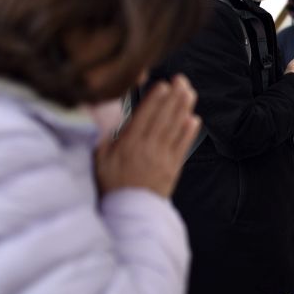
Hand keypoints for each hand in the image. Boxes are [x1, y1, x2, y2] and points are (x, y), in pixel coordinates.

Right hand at [96, 75, 200, 198]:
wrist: (128, 212)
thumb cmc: (110, 184)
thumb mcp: (99, 159)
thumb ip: (105, 137)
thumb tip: (107, 116)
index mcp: (128, 145)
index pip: (144, 117)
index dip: (155, 99)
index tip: (163, 84)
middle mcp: (147, 149)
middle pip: (163, 118)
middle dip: (173, 97)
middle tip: (182, 80)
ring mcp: (162, 158)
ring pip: (175, 129)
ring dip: (184, 109)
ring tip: (190, 93)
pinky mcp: (173, 168)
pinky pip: (183, 147)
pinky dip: (189, 133)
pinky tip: (194, 119)